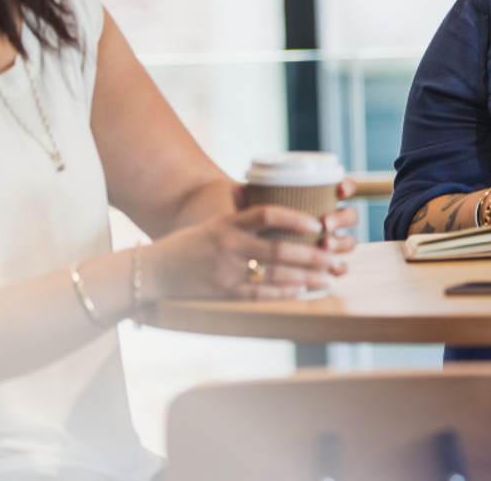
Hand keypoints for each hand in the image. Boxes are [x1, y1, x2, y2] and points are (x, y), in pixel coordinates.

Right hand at [146, 186, 358, 300]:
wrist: (155, 269)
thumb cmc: (192, 243)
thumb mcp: (216, 223)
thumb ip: (245, 218)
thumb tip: (273, 197)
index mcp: (229, 223)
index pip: (267, 214)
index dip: (294, 218)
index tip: (317, 223)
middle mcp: (229, 245)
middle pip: (279, 249)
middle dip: (312, 255)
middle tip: (335, 258)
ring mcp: (226, 270)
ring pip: (274, 274)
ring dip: (305, 277)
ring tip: (328, 278)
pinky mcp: (223, 292)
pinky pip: (258, 293)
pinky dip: (282, 292)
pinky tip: (301, 291)